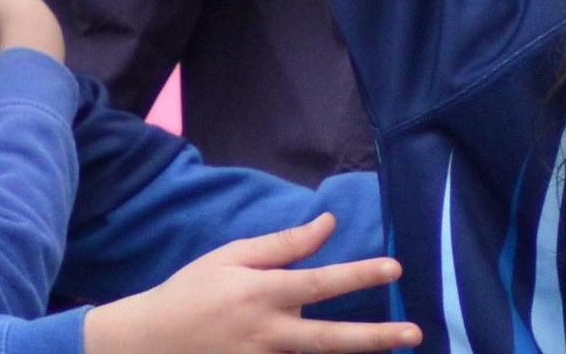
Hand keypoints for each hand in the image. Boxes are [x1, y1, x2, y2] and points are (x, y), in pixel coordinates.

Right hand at [85, 215, 420, 353]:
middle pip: (331, 339)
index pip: (321, 283)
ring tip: (395, 352)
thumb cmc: (193, 291)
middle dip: (376, 338)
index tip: (395, 268)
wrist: (149, 342)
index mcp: (262, 293)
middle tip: (415, 334)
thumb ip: (283, 244)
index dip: (360, 275)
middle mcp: (268, 333)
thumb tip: (328, 223)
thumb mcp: (232, 257)